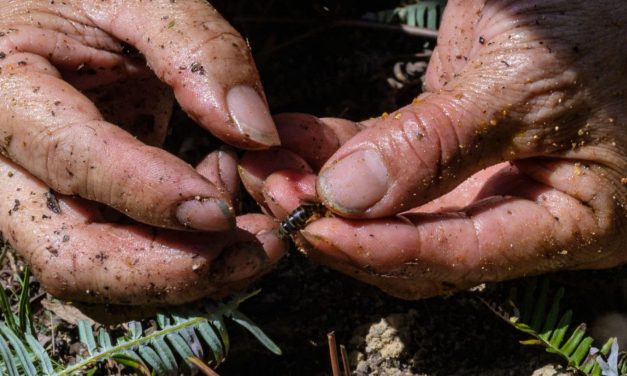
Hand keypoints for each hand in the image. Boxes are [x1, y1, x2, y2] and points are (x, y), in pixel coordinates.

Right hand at [0, 0, 284, 303]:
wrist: (58, 21)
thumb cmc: (88, 1)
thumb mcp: (140, 0)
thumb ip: (197, 50)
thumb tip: (253, 132)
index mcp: (7, 95)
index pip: (73, 161)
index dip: (149, 194)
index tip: (221, 212)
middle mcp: (9, 168)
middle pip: (72, 256)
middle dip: (172, 270)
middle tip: (257, 249)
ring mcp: (42, 203)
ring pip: (98, 280)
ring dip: (183, 276)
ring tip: (249, 233)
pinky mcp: (76, 218)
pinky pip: (120, 268)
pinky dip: (177, 263)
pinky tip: (216, 214)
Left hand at [240, 0, 626, 298]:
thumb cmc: (600, 28)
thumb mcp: (526, 81)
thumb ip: (439, 143)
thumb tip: (348, 197)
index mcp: (565, 221)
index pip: (461, 256)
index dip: (385, 249)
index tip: (317, 229)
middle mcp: (515, 210)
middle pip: (414, 244)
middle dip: (340, 225)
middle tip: (277, 196)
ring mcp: (477, 176)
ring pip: (389, 207)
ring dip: (324, 190)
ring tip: (268, 166)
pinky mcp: (446, 142)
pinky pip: (383, 161)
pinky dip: (335, 152)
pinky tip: (292, 139)